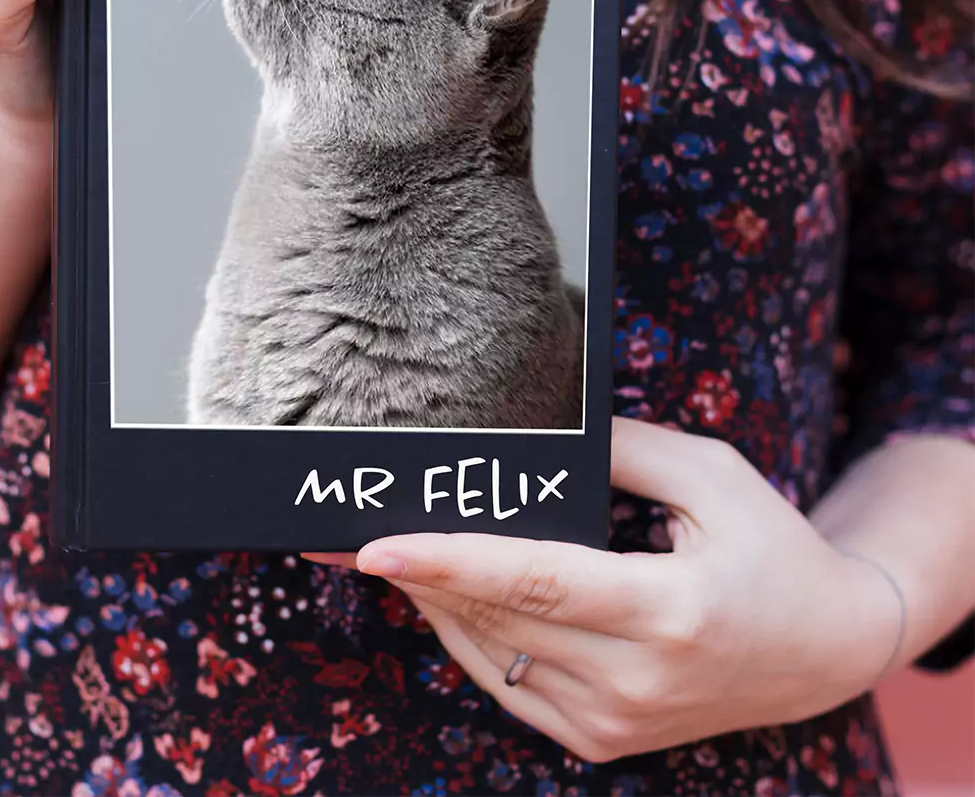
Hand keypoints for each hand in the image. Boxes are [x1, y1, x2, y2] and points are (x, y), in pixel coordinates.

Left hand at [332, 419, 904, 761]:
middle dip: (417, 573)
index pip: (532, 582)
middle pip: (497, 618)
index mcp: (668, 613)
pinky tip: (440, 595)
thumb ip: (624, 448)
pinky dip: (467, 638)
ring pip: (491, 656)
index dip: (448, 561)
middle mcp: (637, 680)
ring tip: (386, 554)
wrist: (823, 647)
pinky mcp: (603, 740)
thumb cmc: (769, 548)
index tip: (375, 546)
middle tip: (348, 533)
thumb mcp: (712, 476)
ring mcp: (617, 722)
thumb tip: (538, 430)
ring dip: (434, 602)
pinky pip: (508, 687)